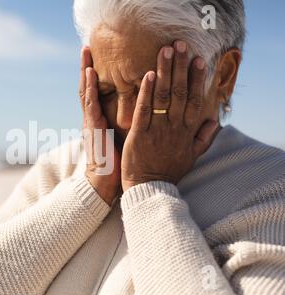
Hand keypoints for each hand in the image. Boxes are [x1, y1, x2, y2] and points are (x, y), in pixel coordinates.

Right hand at [79, 47, 120, 204]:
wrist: (106, 184)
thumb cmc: (119, 163)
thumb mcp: (124, 139)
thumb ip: (130, 123)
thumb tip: (144, 113)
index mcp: (102, 119)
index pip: (100, 92)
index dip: (100, 75)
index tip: (103, 58)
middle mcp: (94, 117)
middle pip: (91, 86)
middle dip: (89, 66)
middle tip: (88, 46)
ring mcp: (91, 121)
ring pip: (87, 90)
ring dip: (86, 70)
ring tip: (85, 51)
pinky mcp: (93, 128)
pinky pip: (90, 104)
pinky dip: (90, 87)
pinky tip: (91, 72)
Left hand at [121, 41, 219, 190]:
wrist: (149, 188)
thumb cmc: (169, 171)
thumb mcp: (192, 157)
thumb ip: (203, 138)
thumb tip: (216, 121)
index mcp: (186, 131)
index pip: (195, 100)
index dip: (197, 79)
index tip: (198, 60)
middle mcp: (174, 128)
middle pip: (180, 93)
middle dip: (180, 67)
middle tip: (179, 45)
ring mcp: (157, 130)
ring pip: (163, 98)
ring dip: (165, 73)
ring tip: (165, 51)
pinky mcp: (139, 135)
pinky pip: (144, 111)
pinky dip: (146, 93)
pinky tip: (148, 76)